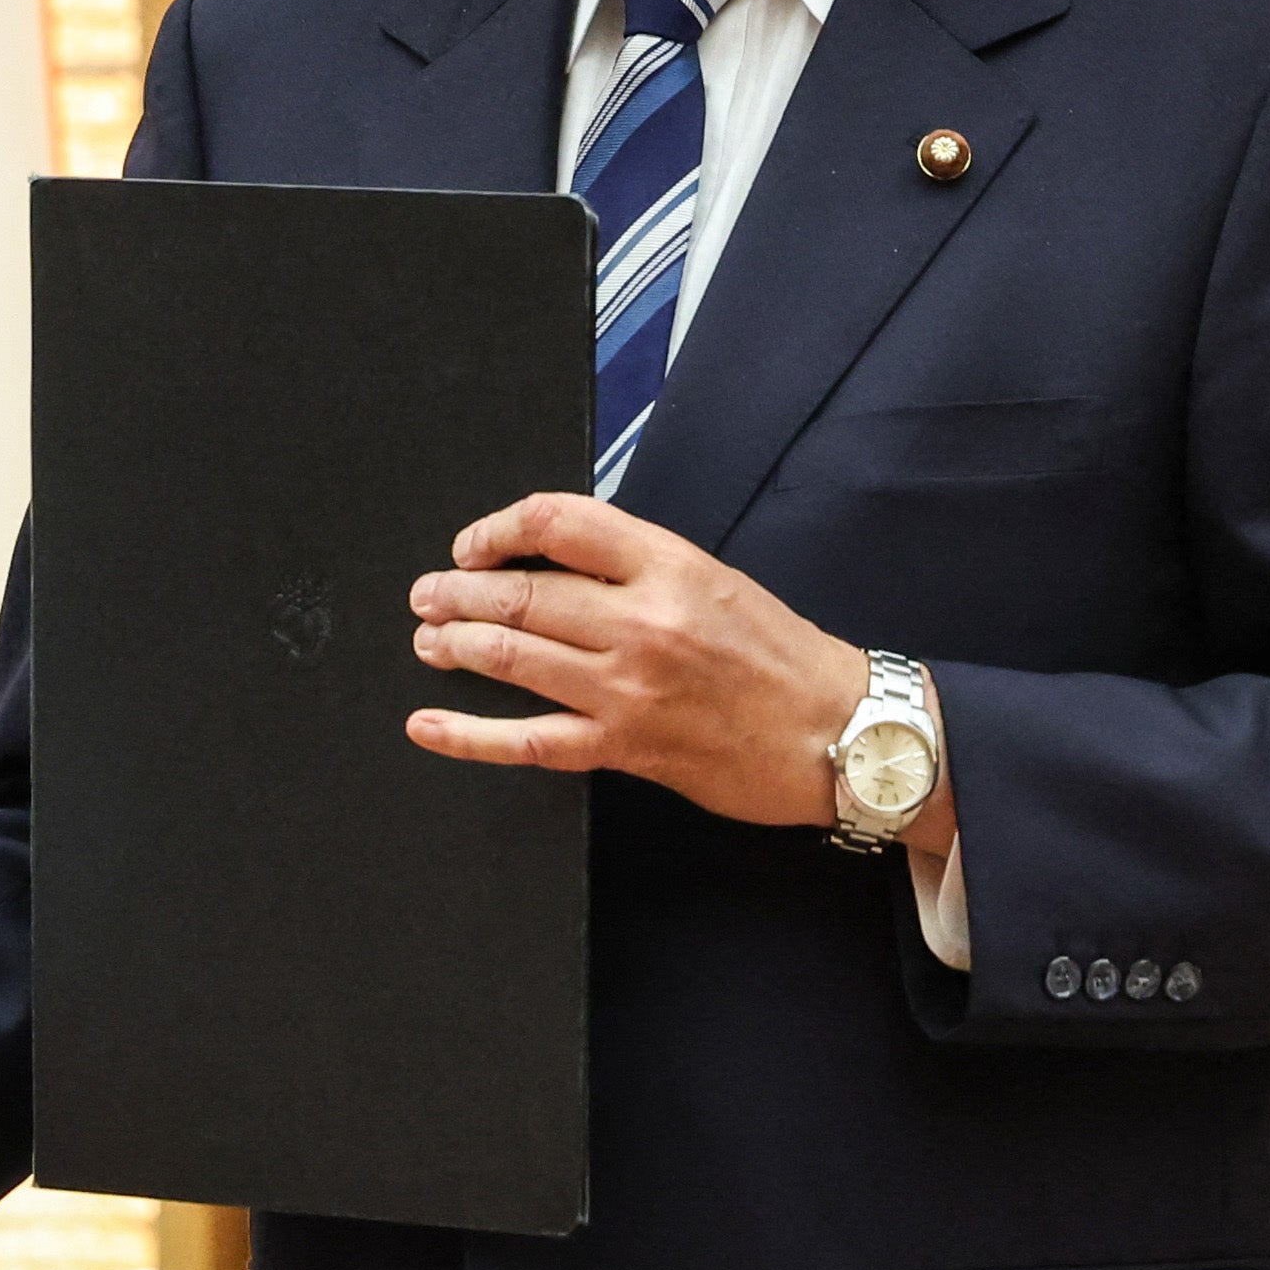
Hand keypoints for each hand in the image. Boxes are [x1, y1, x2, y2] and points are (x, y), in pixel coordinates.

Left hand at [405, 491, 943, 845]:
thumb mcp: (714, 580)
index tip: (473, 546)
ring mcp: (626, 688)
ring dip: (454, 646)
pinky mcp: (623, 747)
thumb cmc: (782, 657)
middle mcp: (641, 620)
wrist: (841, 733)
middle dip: (457, 593)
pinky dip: (467, 735)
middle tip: (428, 595)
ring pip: (511, 658)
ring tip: (428, 641)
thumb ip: (638, 566)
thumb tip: (555, 563)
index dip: (497, 529)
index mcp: (667, 565)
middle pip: (519, 594)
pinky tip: (428, 725)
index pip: (557, 522)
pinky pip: (527, 740)